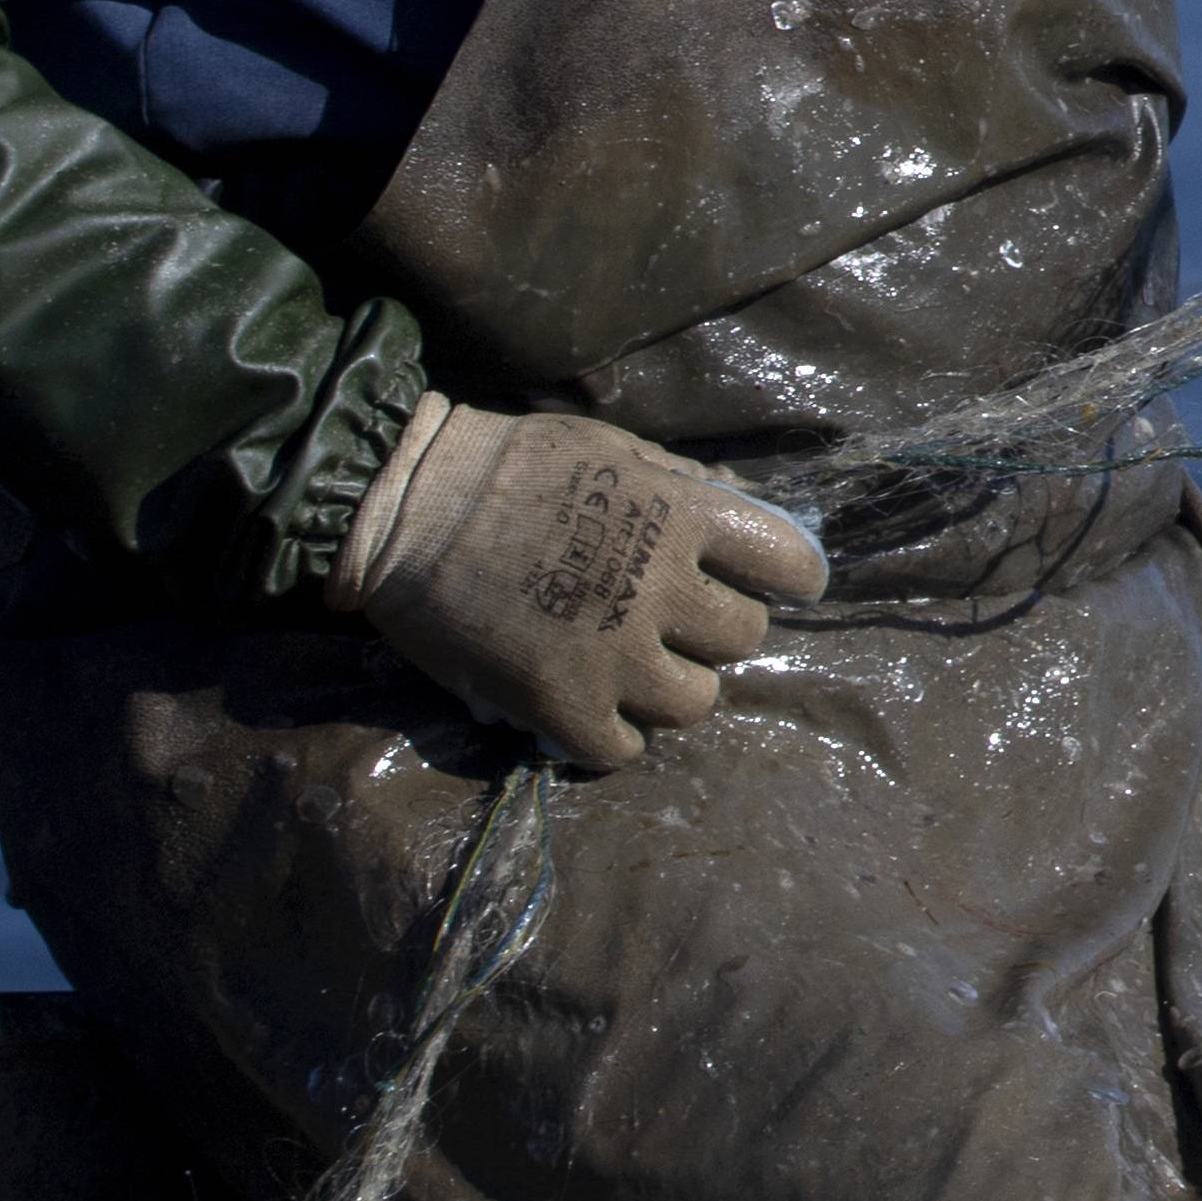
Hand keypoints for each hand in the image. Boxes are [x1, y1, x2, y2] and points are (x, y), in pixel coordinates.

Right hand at [328, 393, 827, 770]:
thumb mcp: (619, 451)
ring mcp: (612, 649)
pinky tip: (593, 711)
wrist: (409, 504)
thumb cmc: (515, 464)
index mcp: (685, 514)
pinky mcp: (558, 701)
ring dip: (672, 689)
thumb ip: (687, 487)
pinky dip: (612, 737)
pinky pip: (621, 749)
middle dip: (717, 632)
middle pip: (743, 638)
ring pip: (694, 702)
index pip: (789, 561)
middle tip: (677, 624)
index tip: (779, 585)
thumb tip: (747, 507)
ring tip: (634, 670)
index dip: (793, 577)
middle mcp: (661, 586)